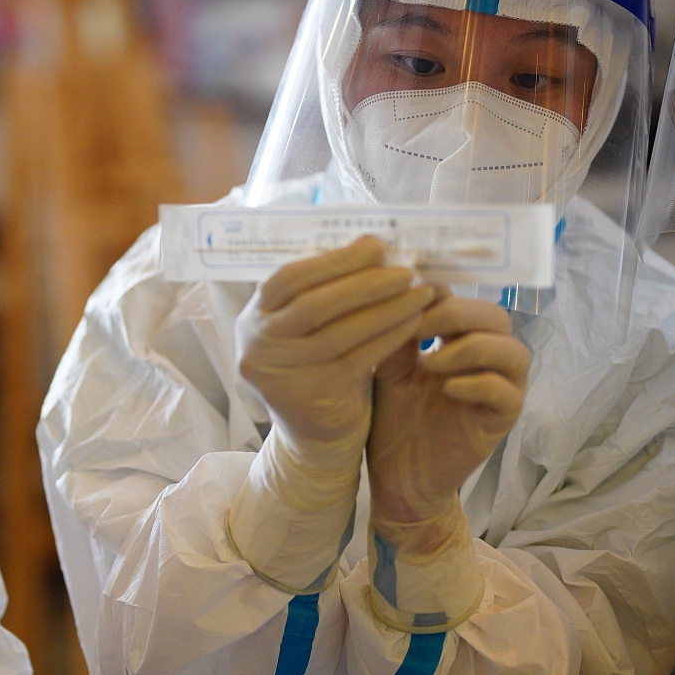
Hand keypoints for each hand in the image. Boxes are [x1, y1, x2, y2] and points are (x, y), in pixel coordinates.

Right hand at [234, 237, 437, 473]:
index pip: (290, 277)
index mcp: (254, 317)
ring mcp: (280, 372)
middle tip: (406, 270)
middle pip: (314, 303)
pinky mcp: (309, 396)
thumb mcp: (313, 325)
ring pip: (339, 332)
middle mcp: (258, 344)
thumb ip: (330, 287)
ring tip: (420, 293)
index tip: (377, 246)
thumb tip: (371, 239)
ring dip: (385, 308)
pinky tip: (413, 323)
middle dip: (365, 282)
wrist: (315, 435)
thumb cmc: (320, 366)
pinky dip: (389, 337)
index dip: (335, 260)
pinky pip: (357, 359)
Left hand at [367, 294, 527, 543]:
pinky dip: (479, 384)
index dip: (442, 291)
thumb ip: (397, 334)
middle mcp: (487, 360)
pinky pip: (508, 393)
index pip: (466, 299)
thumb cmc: (393, 422)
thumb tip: (397, 289)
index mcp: (459, 341)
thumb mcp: (389, 370)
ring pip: (512, 351)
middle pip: (496, 317)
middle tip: (421, 324)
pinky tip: (447, 389)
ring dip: (473, 348)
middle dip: (459, 314)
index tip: (407, 292)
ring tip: (431, 362)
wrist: (398, 479)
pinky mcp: (502, 421)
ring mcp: (499, 390)